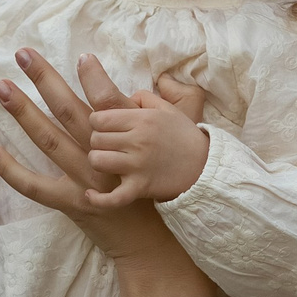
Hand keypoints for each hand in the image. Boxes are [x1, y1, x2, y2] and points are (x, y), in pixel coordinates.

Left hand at [0, 50, 217, 296]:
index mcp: (132, 136)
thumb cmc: (165, 191)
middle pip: (70, 109)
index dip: (91, 74)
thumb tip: (150, 84)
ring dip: (24, 113)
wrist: (159, 243)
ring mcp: (89, 180)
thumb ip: (163, 108)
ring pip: (50, 140)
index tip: (78, 54)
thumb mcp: (175, 141)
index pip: (106, 98)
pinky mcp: (75, 205)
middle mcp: (108, 154)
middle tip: (22, 55)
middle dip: (45, 79)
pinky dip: (15, 172)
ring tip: (2, 89)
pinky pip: (38, 188)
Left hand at [86, 81, 210, 205]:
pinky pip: (112, 197)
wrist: (205, 166)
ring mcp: (138, 166)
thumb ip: (143, 98)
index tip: (105, 128)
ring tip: (108, 162)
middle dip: (98, 141)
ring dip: (99, 162)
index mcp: (142, 119)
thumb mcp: (167, 109)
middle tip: (110, 145)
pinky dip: (98, 199)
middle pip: (95, 139)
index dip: (98, 123)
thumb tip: (124, 98)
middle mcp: (138, 141)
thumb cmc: (183, 136)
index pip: (98, 118)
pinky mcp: (140, 188)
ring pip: (96, 161)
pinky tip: (91, 195)